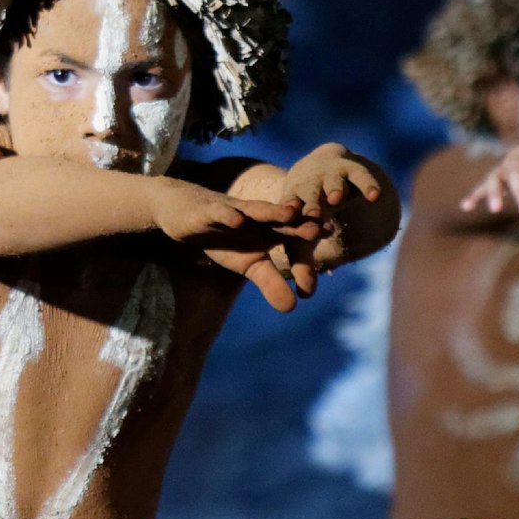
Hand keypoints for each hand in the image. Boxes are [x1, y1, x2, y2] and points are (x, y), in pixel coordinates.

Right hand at [153, 180, 321, 311]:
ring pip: (256, 210)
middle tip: (320, 228)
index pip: (294, 232)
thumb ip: (271, 283)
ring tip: (290, 213)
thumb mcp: (248, 264)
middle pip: (281, 219)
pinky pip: (221, 212)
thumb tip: (292, 308)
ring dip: (272, 211)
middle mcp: (256, 217)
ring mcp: (233, 211)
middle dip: (300, 223)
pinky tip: (238, 220)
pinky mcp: (209, 211)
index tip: (331, 235)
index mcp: (270, 228)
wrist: (186, 212)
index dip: (310, 235)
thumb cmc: (223, 238)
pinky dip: (229, 215)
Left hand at [268, 145, 385, 290]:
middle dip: (310, 204)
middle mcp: (310, 186)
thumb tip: (303, 297)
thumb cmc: (310, 208)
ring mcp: (331, 175)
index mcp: (293, 200)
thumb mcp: (303, 229)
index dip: (291, 219)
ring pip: (331, 181)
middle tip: (312, 215)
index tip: (291, 226)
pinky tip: (374, 196)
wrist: (324, 164)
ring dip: (333, 188)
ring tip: (335, 197)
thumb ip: (301, 261)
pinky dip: (367, 185)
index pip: (290, 211)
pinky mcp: (352, 169)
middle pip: (309, 195)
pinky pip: (361, 177)